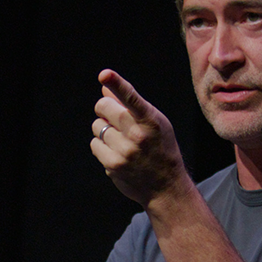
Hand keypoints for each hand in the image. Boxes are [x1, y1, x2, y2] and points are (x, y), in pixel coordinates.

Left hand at [90, 69, 188, 205]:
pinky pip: (95, 144)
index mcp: (152, 120)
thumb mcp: (155, 122)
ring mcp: (125, 151)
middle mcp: (138, 134)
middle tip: (113, 117)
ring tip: (121, 140)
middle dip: (104, 108)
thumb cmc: (160, 148)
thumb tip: (105, 87)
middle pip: (104, 107)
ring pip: (97, 126)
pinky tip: (116, 153)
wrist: (166, 187)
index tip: (104, 74)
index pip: (131, 97)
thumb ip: (130, 104)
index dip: (117, 84)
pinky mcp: (113, 165)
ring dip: (104, 129)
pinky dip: (101, 146)